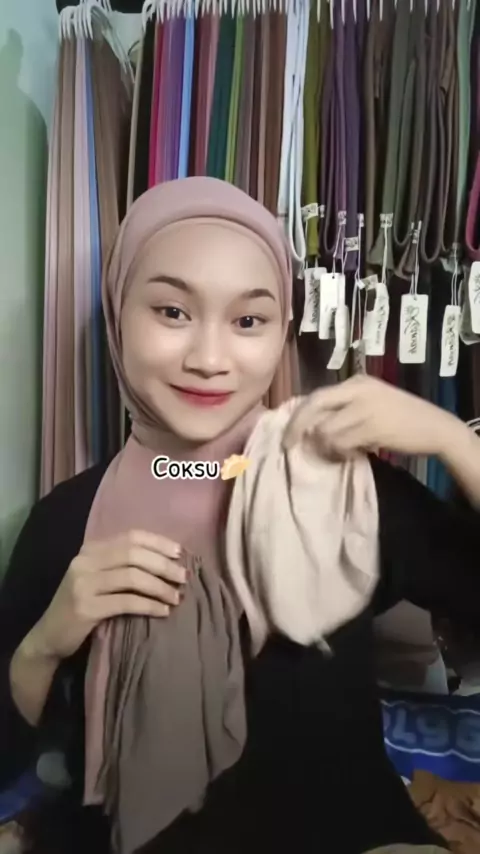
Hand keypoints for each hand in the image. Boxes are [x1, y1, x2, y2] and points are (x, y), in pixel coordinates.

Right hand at [29, 529, 186, 660]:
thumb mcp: (97, 578)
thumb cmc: (82, 606)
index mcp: (90, 550)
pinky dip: (149, 605)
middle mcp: (85, 561)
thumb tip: (165, 561)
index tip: (180, 553)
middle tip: (183, 578)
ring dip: (160, 586)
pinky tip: (163, 611)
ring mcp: (83, 584)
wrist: (49, 637)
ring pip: (132, 577)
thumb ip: (121, 566)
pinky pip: (126, 602)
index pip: (130, 537)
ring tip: (177, 597)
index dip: (158, 543)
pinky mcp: (86, 608)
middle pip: (134, 555)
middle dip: (163, 565)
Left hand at [283, 375, 463, 459]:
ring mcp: (364, 407)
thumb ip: (345, 408)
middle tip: (288, 446)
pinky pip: (340, 443)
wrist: (435, 427)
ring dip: (327, 447)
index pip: (316, 395)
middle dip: (296, 427)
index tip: (288, 433)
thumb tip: (313, 425)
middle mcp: (357, 389)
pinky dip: (341, 453)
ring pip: (325, 430)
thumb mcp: (372, 403)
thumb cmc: (402, 418)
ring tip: (343, 452)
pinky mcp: (372, 427)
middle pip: (313, 405)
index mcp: (356, 382)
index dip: (298, 415)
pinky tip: (355, 454)